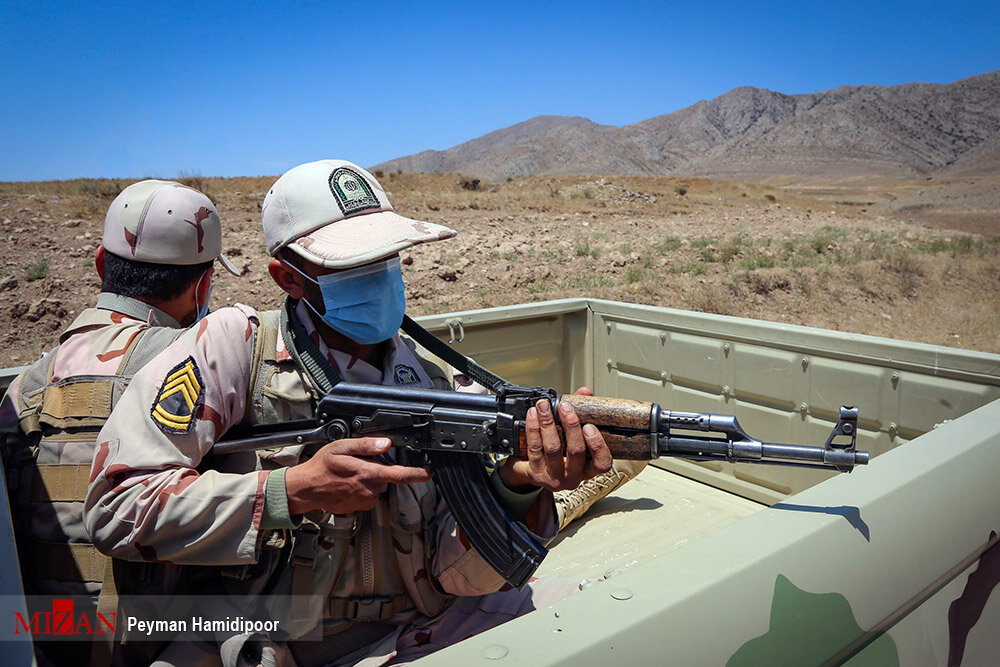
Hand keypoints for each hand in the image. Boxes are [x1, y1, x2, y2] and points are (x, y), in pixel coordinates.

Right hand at [284, 437, 430, 514]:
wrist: (307, 489)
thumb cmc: (322, 467)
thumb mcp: (341, 447)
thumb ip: (365, 445)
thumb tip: (385, 443)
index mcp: (368, 474)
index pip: (400, 474)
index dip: (418, 473)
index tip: (429, 472)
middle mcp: (369, 490)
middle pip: (387, 477)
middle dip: (379, 468)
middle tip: (359, 463)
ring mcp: (365, 500)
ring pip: (377, 485)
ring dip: (369, 478)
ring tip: (350, 473)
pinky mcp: (360, 506)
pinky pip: (369, 494)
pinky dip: (362, 487)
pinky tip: (348, 483)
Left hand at [499, 388, 612, 491]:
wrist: (533, 472)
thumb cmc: (560, 453)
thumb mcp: (573, 437)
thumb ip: (581, 413)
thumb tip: (585, 392)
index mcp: (588, 469)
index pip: (602, 463)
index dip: (597, 445)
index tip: (589, 426)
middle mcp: (573, 476)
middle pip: (575, 451)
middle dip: (570, 425)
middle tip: (565, 407)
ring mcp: (554, 477)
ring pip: (553, 448)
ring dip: (548, 423)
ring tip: (544, 407)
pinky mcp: (536, 473)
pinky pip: (534, 448)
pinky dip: (533, 428)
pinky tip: (533, 415)